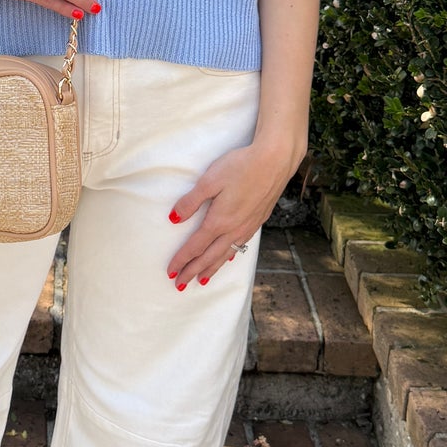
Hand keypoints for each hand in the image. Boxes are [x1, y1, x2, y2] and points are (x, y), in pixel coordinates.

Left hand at [165, 129, 306, 286]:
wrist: (275, 161)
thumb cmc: (240, 166)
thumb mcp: (209, 180)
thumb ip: (190, 201)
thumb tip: (173, 219)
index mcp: (219, 221)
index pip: (195, 247)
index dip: (182, 260)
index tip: (171, 272)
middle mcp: (234, 229)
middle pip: (210, 257)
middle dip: (193, 271)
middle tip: (181, 285)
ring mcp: (248, 226)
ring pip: (227, 254)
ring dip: (212, 268)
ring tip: (202, 280)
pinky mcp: (259, 220)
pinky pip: (240, 246)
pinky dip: (230, 256)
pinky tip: (229, 257)